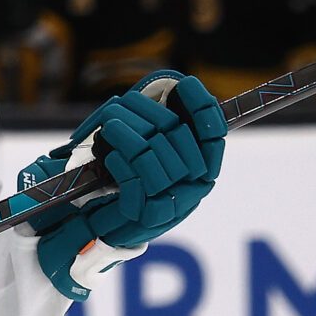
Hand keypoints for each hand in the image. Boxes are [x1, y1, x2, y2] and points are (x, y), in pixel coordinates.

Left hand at [28, 70, 225, 297]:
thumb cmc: (126, 184)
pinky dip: (120, 163)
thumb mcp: (149, 153)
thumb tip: (176, 88)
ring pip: (154, 154)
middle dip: (145, 113)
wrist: (101, 231)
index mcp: (203, 168)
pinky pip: (137, 181)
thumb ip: (165, 127)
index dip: (201, 106)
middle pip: (177, 135)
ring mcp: (175, 205)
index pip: (214, 133)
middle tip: (119, 106)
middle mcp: (195, 187)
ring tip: (108, 129)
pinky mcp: (148, 218)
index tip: (183, 84)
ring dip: (126, 135)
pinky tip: (108, 157)